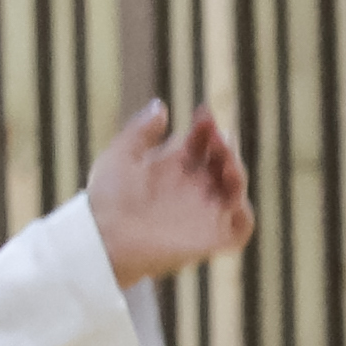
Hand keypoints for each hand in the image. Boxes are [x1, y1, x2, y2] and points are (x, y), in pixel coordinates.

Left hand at [84, 99, 253, 283]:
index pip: (200, 143)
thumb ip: (141, 131)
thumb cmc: (106, 198)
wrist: (102, 237)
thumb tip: (161, 105)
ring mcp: (202, 214)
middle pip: (220, 162)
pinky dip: (243, 211)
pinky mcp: (210, 240)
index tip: (202, 112)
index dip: (205, 126)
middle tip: (214, 133)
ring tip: (224, 155)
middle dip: (223, 144)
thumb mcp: (121, 155)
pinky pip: (240, 227)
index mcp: (172, 169)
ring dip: (236, 169)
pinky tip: (232, 192)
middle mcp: (190, 190)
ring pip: (234, 189)